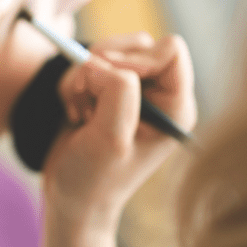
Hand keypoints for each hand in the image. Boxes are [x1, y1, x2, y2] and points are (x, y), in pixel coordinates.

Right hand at [42, 33, 196, 231]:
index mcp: (175, 108)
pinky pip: (88, 63)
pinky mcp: (106, 91)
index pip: (170, 51)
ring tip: (79, 108)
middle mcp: (159, 97)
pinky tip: (74, 112)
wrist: (71, 201)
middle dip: (103, 65)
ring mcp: (132, 93)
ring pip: (109, 51)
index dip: (137, 59)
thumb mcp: (110, 140)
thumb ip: (117, 94)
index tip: (109, 83)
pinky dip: (74, 81)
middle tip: (86, 99)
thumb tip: (101, 63)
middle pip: (138, 45)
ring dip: (84, 74)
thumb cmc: (94, 181)